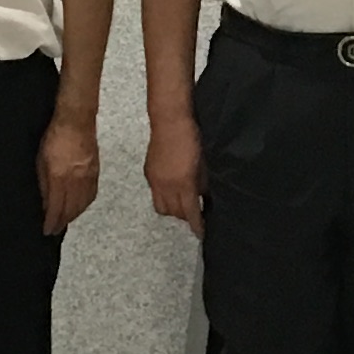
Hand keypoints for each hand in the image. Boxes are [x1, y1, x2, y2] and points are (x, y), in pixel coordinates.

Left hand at [37, 109, 99, 235]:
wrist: (76, 121)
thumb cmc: (55, 136)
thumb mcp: (40, 161)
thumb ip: (44, 183)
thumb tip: (45, 202)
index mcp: (59, 178)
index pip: (56, 208)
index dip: (52, 222)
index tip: (47, 230)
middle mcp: (76, 180)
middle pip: (71, 209)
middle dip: (63, 221)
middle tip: (56, 229)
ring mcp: (88, 177)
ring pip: (82, 204)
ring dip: (74, 215)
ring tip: (66, 220)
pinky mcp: (95, 172)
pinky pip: (91, 194)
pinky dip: (85, 204)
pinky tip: (80, 206)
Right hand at [145, 109, 205, 226]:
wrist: (170, 121)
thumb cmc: (191, 138)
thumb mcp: (204, 163)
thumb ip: (203, 183)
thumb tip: (204, 197)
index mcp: (183, 184)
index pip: (190, 212)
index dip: (197, 225)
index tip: (201, 233)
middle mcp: (166, 186)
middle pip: (174, 213)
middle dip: (185, 216)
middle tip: (195, 213)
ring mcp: (155, 180)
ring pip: (162, 208)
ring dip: (173, 209)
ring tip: (182, 203)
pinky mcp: (148, 173)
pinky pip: (155, 194)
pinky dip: (164, 196)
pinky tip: (172, 189)